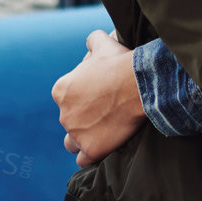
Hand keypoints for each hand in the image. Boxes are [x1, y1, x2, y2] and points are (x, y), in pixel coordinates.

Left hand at [52, 29, 145, 167]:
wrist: (140, 85)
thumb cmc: (121, 64)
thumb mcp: (104, 44)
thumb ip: (93, 40)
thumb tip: (92, 41)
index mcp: (61, 90)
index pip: (66, 99)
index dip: (82, 99)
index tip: (98, 97)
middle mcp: (64, 114)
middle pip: (70, 121)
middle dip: (83, 118)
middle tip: (105, 113)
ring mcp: (76, 133)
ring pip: (72, 142)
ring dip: (82, 139)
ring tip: (101, 133)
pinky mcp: (92, 149)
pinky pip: (83, 159)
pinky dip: (91, 154)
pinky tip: (103, 146)